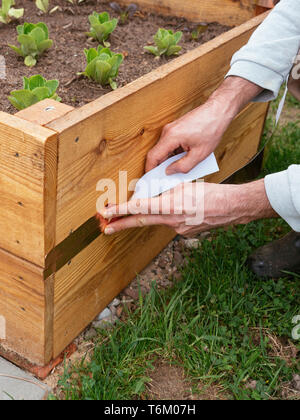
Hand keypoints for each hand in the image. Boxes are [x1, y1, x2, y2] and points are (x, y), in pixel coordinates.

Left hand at [100, 179, 276, 236]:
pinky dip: (172, 216)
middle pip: (141, 222)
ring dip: (154, 215)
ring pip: (159, 220)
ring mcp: (178, 229)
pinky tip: (186, 209)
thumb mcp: (184, 185)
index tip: (106, 213)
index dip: (120, 211)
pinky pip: (172, 223)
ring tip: (172, 204)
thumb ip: (165, 191)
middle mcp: (171, 221)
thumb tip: (150, 193)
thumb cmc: (210, 193)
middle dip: (121, 224)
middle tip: (105, 228)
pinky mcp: (184, 233)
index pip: (139, 208)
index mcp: (170, 206)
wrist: (231, 208)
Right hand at [146, 77, 262, 174]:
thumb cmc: (211, 129)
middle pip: (157, 153)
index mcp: (171, 137)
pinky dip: (174, 153)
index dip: (150, 169)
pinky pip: (170, 144)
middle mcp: (167, 131)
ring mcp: (170, 129)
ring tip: (181, 168)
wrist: (218, 111)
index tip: (150, 180)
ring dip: (170, 160)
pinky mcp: (175, 128)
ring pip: (164, 149)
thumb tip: (169, 172)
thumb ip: (183, 166)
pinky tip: (185, 158)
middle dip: (161, 167)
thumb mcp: (199, 154)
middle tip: (167, 179)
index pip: (153, 156)